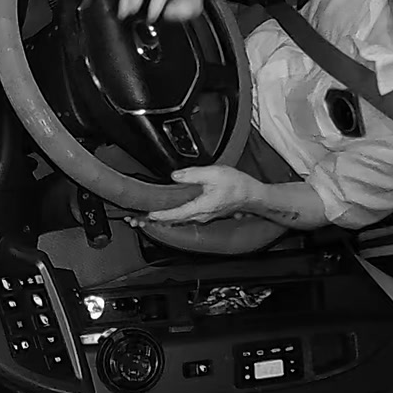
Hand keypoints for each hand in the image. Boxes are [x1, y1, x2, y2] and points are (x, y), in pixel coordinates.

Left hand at [144, 165, 261, 224]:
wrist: (253, 195)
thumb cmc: (238, 185)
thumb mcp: (214, 174)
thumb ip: (192, 175)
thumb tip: (175, 176)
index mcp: (200, 207)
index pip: (175, 214)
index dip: (160, 215)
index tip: (146, 214)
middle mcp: (200, 215)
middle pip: (174, 219)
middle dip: (156, 219)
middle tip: (139, 218)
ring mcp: (203, 215)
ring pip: (179, 218)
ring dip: (164, 217)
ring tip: (147, 214)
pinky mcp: (205, 212)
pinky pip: (186, 215)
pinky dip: (173, 214)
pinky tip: (166, 210)